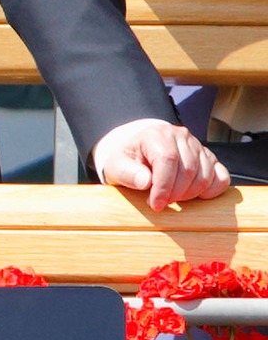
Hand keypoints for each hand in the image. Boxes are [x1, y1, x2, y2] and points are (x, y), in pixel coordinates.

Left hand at [99, 122, 228, 210]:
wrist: (140, 153)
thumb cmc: (129, 161)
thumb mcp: (117, 166)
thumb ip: (127, 173)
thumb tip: (145, 181)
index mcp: (156, 134)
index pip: (167, 159)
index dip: (163, 186)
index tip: (155, 204)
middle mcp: (180, 136)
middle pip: (188, 170)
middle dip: (175, 193)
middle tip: (163, 202)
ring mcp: (198, 147)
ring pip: (205, 176)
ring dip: (190, 195)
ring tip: (173, 197)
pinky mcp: (210, 159)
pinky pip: (222, 178)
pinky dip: (211, 191)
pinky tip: (195, 196)